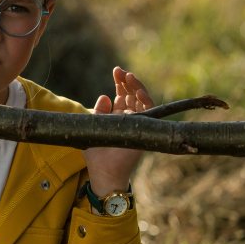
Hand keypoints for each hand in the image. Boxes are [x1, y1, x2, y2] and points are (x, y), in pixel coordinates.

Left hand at [84, 66, 153, 193]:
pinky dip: (145, 100)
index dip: (120, 84)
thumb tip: (104, 96)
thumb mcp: (94, 127)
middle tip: (120, 71)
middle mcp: (130, 119)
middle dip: (127, 82)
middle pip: (132, 96)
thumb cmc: (96, 154)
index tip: (116, 70)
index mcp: (118, 118)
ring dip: (136, 88)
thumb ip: (99, 112)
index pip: (122, 96)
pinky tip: (137, 91)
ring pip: (142, 101)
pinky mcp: (145, 131)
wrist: (104, 172)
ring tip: (128, 76)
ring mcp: (139, 125)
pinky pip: (150, 112)